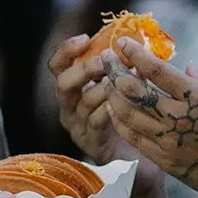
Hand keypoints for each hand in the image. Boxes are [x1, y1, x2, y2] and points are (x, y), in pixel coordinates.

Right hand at [50, 35, 166, 194]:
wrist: (139, 159)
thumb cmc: (131, 116)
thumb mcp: (122, 87)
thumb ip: (121, 66)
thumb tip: (135, 41)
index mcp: (73, 88)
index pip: (58, 65)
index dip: (67, 50)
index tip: (86, 38)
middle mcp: (69, 107)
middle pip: (63, 83)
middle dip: (84, 69)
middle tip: (106, 62)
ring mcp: (77, 127)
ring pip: (82, 102)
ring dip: (105, 88)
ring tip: (126, 80)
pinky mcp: (90, 143)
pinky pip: (95, 122)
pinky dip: (109, 109)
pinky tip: (124, 103)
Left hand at [104, 38, 197, 197]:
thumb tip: (183, 66)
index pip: (157, 71)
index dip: (135, 55)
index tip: (122, 43)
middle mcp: (180, 118)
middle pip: (135, 92)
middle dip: (115, 72)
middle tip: (106, 60)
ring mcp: (169, 141)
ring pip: (128, 114)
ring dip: (113, 95)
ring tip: (107, 83)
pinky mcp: (164, 160)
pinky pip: (133, 137)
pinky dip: (120, 120)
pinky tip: (114, 108)